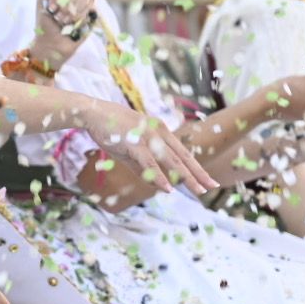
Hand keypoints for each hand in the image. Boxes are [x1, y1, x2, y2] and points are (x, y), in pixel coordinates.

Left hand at [34, 0, 97, 66]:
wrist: (50, 43)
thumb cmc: (44, 21)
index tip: (50, 7)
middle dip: (64, 5)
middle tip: (56, 16)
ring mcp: (86, 3)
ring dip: (70, 12)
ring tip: (63, 22)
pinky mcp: (93, 15)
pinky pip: (91, 9)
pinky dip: (79, 18)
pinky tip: (72, 25)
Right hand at [82, 98, 216, 195]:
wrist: (92, 113)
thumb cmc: (111, 130)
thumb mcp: (130, 152)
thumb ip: (145, 168)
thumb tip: (161, 186)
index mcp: (160, 132)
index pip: (183, 153)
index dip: (196, 168)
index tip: (207, 181)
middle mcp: (158, 132)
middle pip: (182, 156)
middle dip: (198, 173)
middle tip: (212, 186)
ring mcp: (147, 136)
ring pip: (171, 160)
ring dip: (185, 177)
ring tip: (198, 190)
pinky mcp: (134, 142)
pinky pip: (149, 163)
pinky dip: (160, 176)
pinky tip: (169, 188)